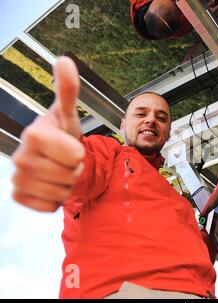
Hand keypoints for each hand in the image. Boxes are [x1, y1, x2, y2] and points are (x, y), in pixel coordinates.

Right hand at [11, 57, 84, 211]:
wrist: (50, 156)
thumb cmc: (61, 133)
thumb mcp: (68, 113)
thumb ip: (68, 90)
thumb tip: (65, 60)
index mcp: (34, 134)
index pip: (75, 156)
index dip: (79, 153)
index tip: (69, 145)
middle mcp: (19, 157)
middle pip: (70, 175)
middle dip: (75, 169)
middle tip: (65, 159)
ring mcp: (16, 178)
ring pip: (61, 193)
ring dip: (67, 184)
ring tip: (58, 170)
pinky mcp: (18, 196)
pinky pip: (48, 206)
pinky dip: (56, 199)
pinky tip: (49, 185)